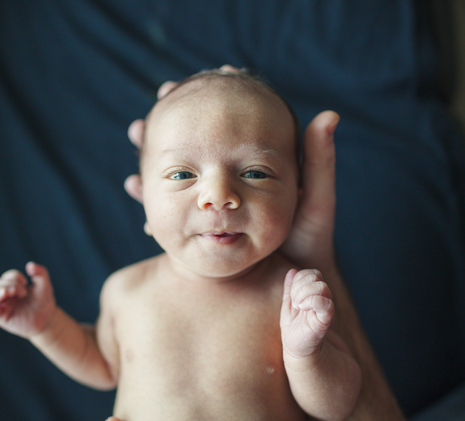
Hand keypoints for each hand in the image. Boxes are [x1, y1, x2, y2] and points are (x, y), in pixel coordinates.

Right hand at [0, 262, 56, 338]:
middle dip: (12, 283)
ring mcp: (2, 307)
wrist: (47, 320)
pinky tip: (4, 293)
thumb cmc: (44, 303)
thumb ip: (40, 272)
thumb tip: (30, 265)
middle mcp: (5, 297)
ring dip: (2, 288)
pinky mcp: (1, 317)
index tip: (26, 282)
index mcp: (12, 288)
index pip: (6, 277)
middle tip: (24, 292)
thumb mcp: (44, 285)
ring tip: (14, 292)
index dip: (14, 276)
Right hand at [124, 66, 339, 269]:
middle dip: (165, 134)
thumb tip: (329, 115)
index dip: (198, 107)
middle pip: (192, 150)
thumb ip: (318, 162)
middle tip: (141, 122)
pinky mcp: (207, 229)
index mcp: (253, 168)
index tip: (173, 89)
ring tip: (135, 146)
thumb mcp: (314, 201)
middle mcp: (230, 182)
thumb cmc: (309, 244)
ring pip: (179, 178)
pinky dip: (156, 199)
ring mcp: (217, 206)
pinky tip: (136, 187)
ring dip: (154, 162)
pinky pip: (177, 210)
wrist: (294, 288)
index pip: (221, 130)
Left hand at [280, 269, 333, 358]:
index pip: (311, 273)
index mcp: (313, 295)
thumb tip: (291, 270)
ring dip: (304, 294)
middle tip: (296, 304)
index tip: (293, 296)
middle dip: (301, 286)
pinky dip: (313, 302)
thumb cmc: (295, 333)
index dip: (300, 278)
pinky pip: (326, 303)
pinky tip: (304, 310)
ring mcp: (325, 309)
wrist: (300, 354)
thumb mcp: (288, 308)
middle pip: (316, 276)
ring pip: (322, 286)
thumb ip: (290, 289)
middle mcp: (321, 299)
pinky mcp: (326, 320)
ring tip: (299, 308)